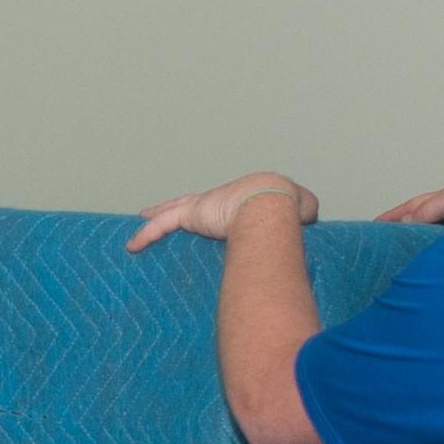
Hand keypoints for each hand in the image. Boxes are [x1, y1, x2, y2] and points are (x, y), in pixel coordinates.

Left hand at [125, 173, 319, 251]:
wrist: (276, 204)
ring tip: (140, 223)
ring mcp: (204, 205)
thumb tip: (310, 218)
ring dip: (155, 217)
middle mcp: (220, 198)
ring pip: (171, 211)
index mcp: (244, 198)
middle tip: (162, 210)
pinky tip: (132, 245)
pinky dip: (146, 233)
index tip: (207, 214)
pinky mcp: (191, 214)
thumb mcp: (303, 209)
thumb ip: (304, 213)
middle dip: (178, 206)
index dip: (212, 209)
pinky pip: (162, 224)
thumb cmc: (289, 208)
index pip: (222, 205)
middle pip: (192, 202)